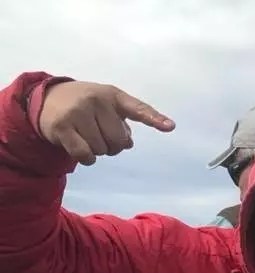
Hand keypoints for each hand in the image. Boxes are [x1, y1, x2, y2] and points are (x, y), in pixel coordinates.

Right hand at [38, 81, 174, 165]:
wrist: (46, 98)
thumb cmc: (85, 105)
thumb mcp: (106, 105)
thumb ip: (121, 122)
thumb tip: (128, 143)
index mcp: (112, 95)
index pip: (138, 108)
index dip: (154, 119)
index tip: (170, 127)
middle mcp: (96, 100)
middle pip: (119, 142)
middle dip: (112, 145)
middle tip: (99, 134)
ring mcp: (78, 112)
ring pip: (102, 150)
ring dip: (97, 150)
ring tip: (85, 135)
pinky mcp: (62, 126)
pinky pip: (86, 155)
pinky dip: (87, 158)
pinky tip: (79, 147)